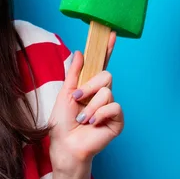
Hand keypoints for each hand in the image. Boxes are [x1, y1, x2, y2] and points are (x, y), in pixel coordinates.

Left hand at [48, 33, 123, 176]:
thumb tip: (80, 52)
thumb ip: (74, 73)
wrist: (65, 144)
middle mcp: (102, 94)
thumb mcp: (65, 93)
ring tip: (82, 118)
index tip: (111, 34)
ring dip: (90, 106)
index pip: (101, 65)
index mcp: (89, 86)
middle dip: (90, 86)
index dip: (107, 50)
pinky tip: (93, 123)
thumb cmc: (62, 122)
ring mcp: (110, 107)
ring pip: (108, 93)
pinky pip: (114, 107)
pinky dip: (100, 114)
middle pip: (106, 76)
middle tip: (77, 99)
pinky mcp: (117, 120)